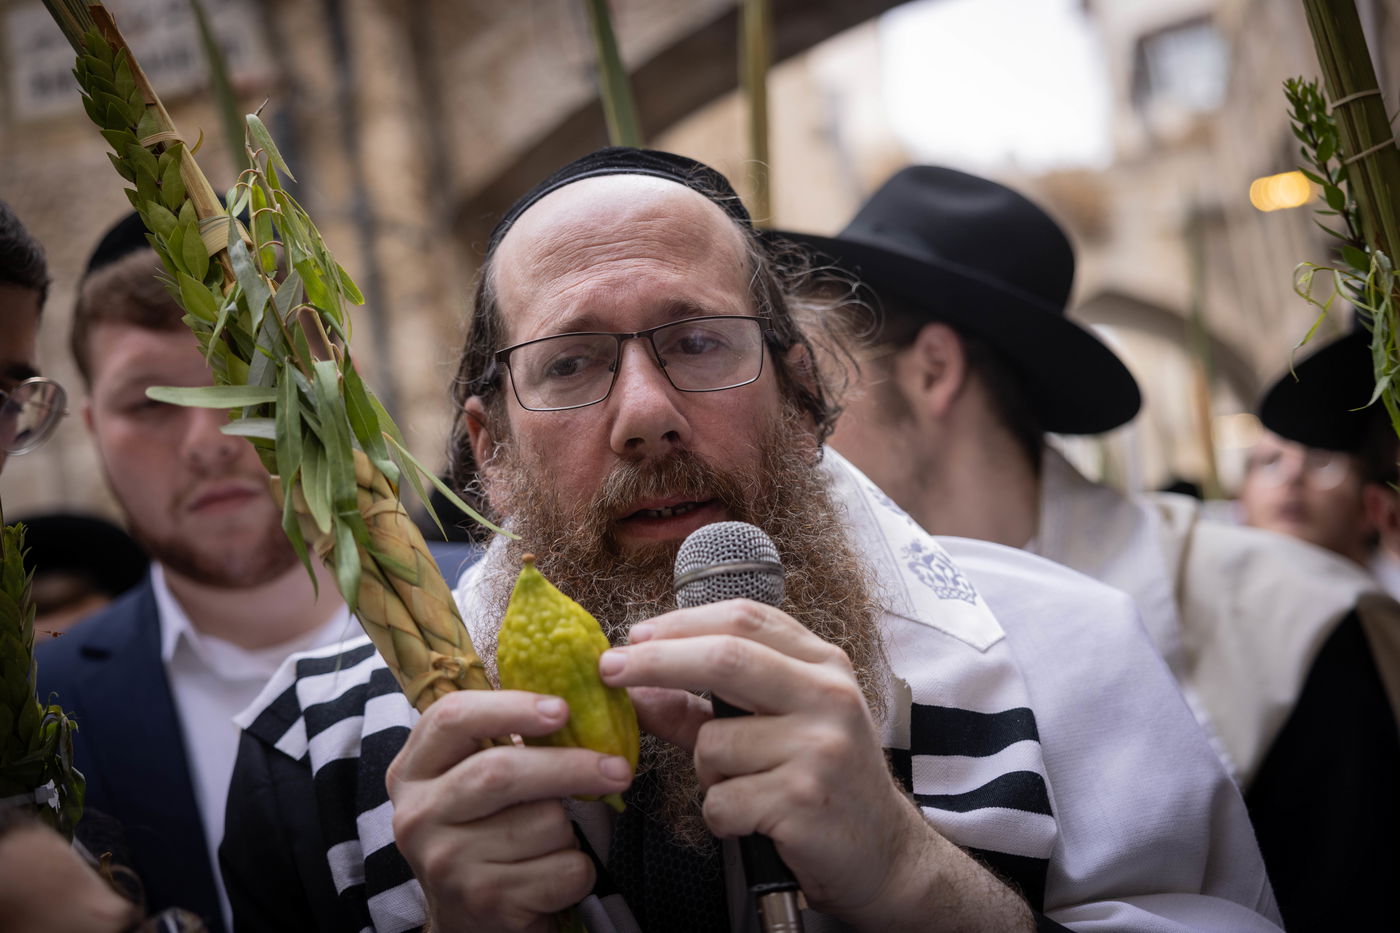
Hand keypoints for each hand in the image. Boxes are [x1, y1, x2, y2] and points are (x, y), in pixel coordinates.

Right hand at [385, 689, 632, 932]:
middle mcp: (418, 815)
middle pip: (502, 771)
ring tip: (551, 841)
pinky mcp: (484, 902)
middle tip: (618, 767)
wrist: (467, 921)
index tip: (562, 708)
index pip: (452, 717)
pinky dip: (578, 870)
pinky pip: (564, 869)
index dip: (510, 706)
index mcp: (413, 770)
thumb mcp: (470, 781)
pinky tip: (553, 876)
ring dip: (569, 829)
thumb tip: (575, 699)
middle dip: (570, 765)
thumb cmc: (483, 832)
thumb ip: (501, 741)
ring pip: (543, 822)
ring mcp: (447, 862)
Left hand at [604, 599, 1032, 931]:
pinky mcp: (804, 799)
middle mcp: (828, 696)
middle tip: (609, 669)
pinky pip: (720, 801)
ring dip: (706, 772)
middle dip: (656, 661)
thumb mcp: (777, 729)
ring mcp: (820, 747)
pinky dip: (721, 816)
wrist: (886, 859)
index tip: (634, 636)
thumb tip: (639, 687)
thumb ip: (707, 706)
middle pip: (724, 658)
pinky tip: (756, 822)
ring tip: (746, 789)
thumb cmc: (823, 784)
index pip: (745, 619)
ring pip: (712, 743)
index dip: (681, 622)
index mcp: (823, 665)